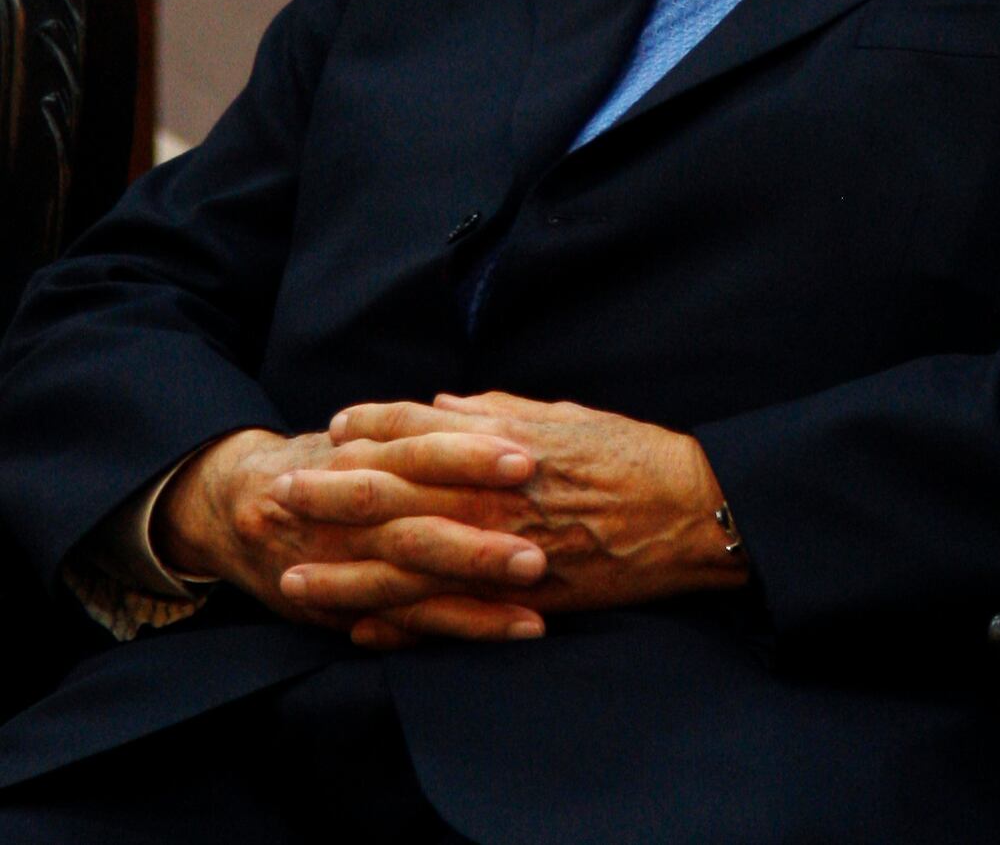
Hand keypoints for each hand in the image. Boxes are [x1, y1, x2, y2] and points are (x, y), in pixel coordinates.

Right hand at [154, 422, 550, 642]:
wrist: (241, 505)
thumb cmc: (325, 462)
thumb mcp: (364, 434)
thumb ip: (422, 428)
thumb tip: (487, 409)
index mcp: (366, 454)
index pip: (420, 448)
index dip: (471, 452)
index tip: (528, 455)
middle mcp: (357, 511)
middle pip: (420, 519)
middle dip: (479, 537)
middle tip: (541, 543)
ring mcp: (353, 563)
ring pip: (418, 577)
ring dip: (479, 589)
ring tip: (538, 589)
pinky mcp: (353, 606)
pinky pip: (414, 621)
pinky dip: (463, 625)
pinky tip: (517, 629)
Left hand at [278, 392, 744, 644]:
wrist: (686, 512)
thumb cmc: (631, 453)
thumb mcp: (562, 414)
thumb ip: (497, 412)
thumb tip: (442, 403)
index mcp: (498, 443)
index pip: (417, 431)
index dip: (370, 426)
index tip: (331, 427)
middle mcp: (490, 495)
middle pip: (393, 495)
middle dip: (331, 496)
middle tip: (280, 496)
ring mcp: (499, 550)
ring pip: (405, 565)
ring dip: (346, 572)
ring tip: (296, 578)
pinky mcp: (517, 597)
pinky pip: (447, 617)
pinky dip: (402, 625)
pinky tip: (362, 629)